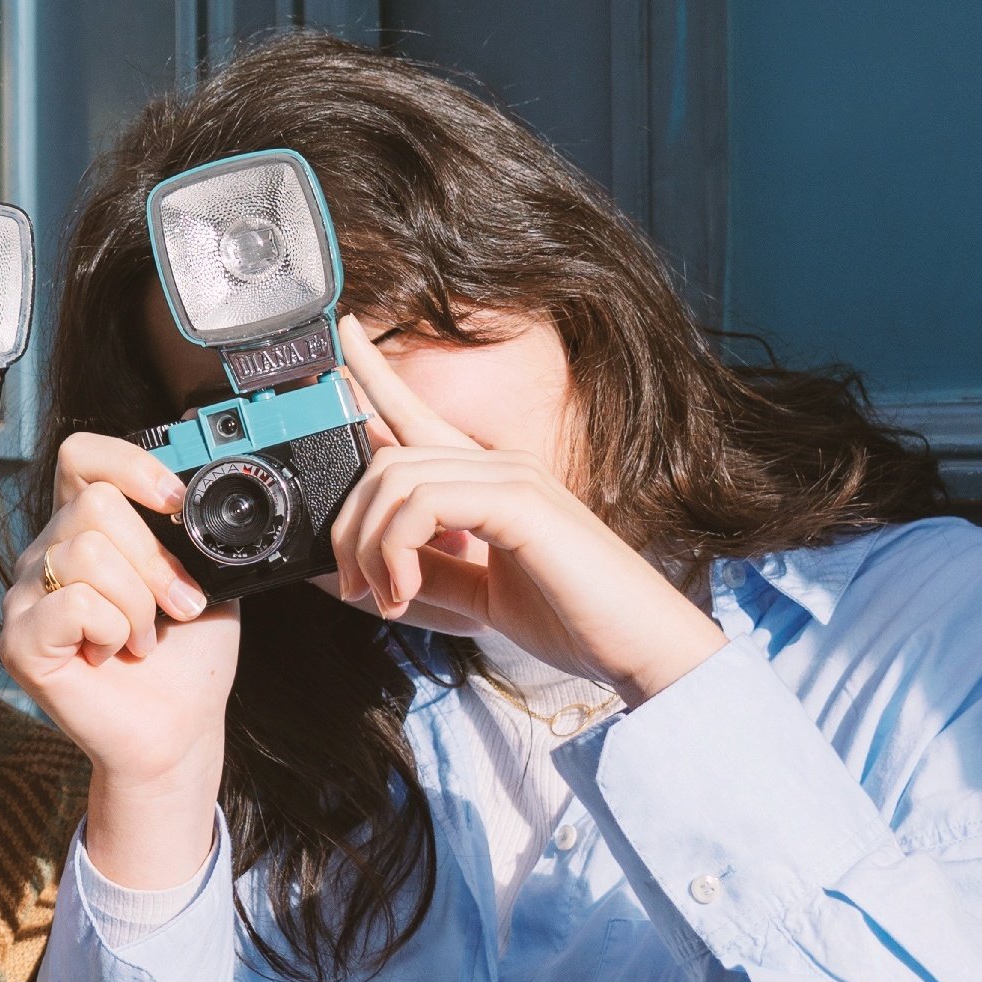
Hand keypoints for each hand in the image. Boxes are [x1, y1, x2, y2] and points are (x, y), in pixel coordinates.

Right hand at [0, 433, 236, 886]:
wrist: (179, 728)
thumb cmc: (186, 658)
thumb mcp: (204, 574)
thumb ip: (190, 527)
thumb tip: (195, 489)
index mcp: (85, 527)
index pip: (81, 455)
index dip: (129, 465)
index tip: (176, 502)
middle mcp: (47, 554)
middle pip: (93, 503)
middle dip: (154, 558)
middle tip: (177, 606)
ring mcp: (27, 598)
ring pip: (86, 552)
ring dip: (139, 602)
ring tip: (144, 637)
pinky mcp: (21, 643)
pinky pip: (73, 605)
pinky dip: (112, 631)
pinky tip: (114, 653)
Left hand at [332, 317, 724, 705]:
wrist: (640, 647)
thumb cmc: (573, 621)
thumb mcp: (480, 595)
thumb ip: (428, 572)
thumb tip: (359, 567)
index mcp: (489, 480)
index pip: (418, 413)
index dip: (375, 371)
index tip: (341, 334)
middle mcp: (499, 464)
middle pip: (385, 458)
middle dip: (350, 527)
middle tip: (356, 589)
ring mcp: (512, 476)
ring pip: (396, 477)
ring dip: (371, 546)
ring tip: (389, 599)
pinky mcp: (519, 500)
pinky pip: (424, 502)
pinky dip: (397, 550)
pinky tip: (408, 591)